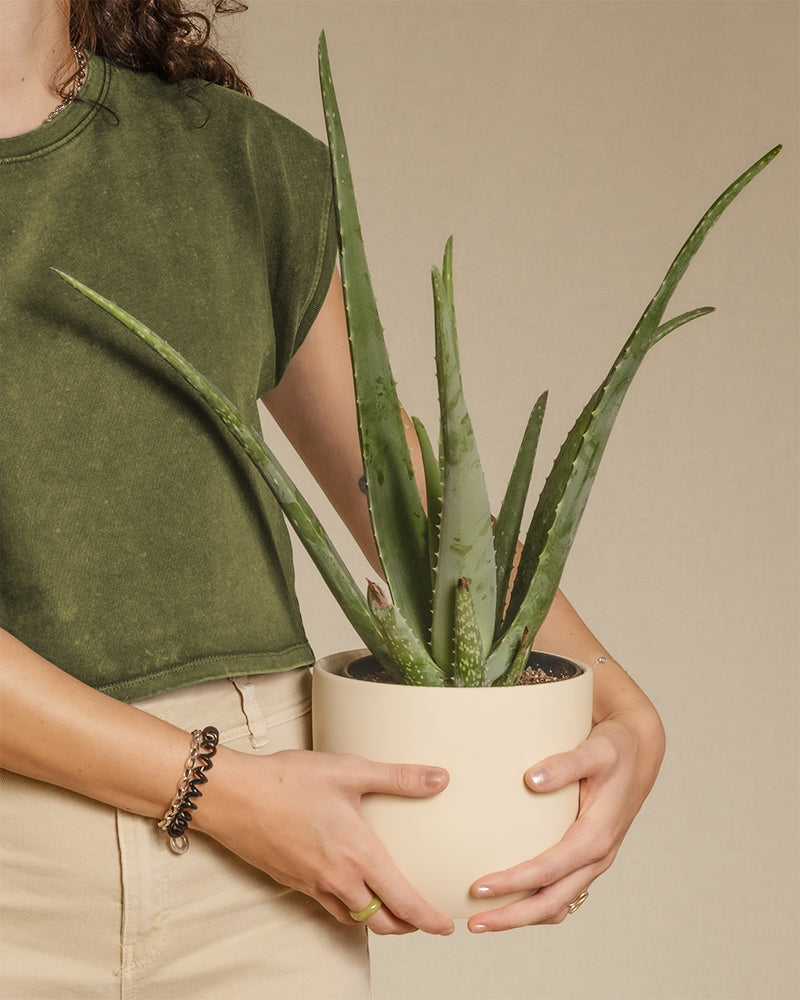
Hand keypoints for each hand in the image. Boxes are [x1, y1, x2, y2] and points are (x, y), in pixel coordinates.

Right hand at [199, 747, 454, 936]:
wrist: (233, 796)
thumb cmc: (288, 780)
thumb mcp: (349, 770)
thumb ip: (398, 777)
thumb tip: (440, 778)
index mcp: (359, 855)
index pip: (404, 902)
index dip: (429, 919)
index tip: (447, 925)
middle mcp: (337, 878)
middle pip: (381, 921)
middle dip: (407, 926)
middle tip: (423, 918)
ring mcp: (312, 884)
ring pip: (353, 918)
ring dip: (376, 919)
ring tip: (390, 904)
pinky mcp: (293, 881)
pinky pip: (328, 907)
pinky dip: (347, 907)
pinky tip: (349, 887)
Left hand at [466, 681, 664, 932]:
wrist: (637, 750)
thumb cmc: (616, 748)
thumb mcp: (597, 750)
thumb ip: (567, 764)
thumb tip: (532, 779)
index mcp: (597, 837)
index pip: (548, 871)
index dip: (513, 883)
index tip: (477, 888)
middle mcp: (596, 858)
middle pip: (551, 903)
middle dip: (511, 917)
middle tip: (472, 923)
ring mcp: (591, 862)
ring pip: (555, 904)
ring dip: (521, 916)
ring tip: (482, 919)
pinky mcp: (584, 858)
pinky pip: (558, 891)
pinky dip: (533, 902)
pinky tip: (507, 898)